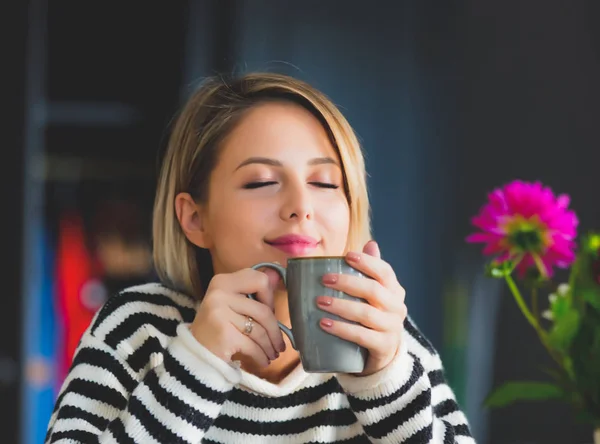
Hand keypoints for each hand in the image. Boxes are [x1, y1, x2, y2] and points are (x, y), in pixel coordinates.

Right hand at [190, 268, 286, 367]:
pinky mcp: (224, 335)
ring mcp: (220, 313)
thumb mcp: (232, 303)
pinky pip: (253, 346)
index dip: (270, 297)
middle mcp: (219, 293)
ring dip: (270, 345)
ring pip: (260, 330)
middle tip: (278, 342)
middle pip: (263, 310)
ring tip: (273, 353)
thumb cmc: (218, 326)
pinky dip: (261, 356)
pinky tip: (263, 360)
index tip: (270, 312)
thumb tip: (277, 274)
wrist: (195, 353)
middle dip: (275, 329)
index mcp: (223, 281)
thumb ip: (253, 289)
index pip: (259, 279)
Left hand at [316, 240, 406, 375]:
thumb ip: (371, 271)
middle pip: (373, 290)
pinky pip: (361, 336)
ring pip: (366, 313)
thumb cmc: (373, 317)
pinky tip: (324, 324)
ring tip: (319, 301)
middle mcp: (397, 307)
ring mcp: (392, 328)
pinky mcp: (383, 346)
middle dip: (347, 283)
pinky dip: (341, 329)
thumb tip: (371, 244)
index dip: (367, 262)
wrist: (383, 354)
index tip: (347, 256)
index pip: (385, 271)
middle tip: (324, 279)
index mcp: (394, 290)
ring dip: (340, 306)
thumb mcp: (373, 295)